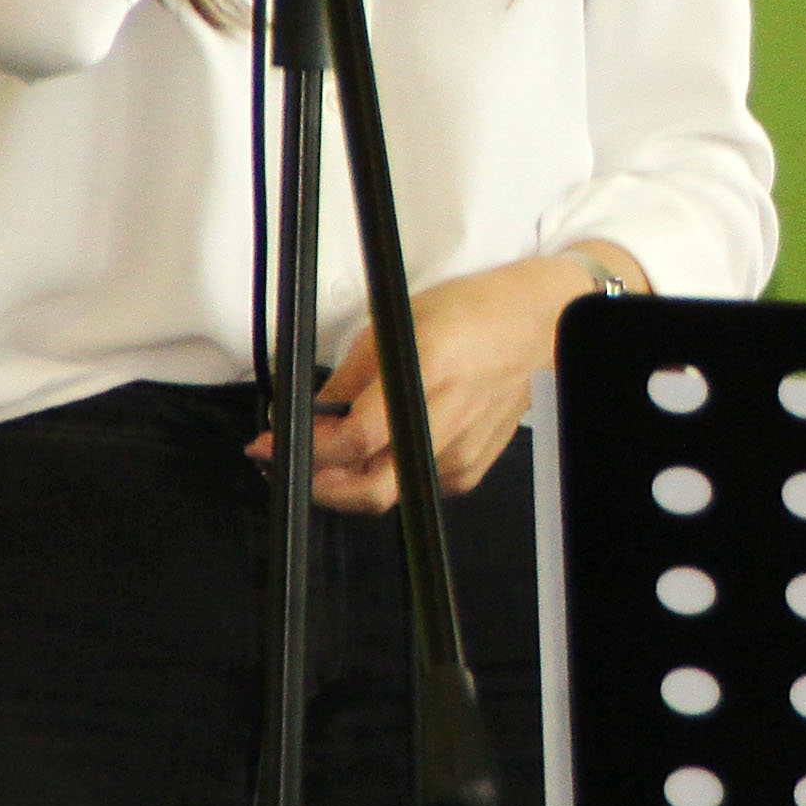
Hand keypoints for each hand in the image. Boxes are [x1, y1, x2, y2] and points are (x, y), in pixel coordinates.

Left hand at [254, 247, 645, 512]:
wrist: (535, 328)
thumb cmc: (471, 314)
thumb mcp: (397, 326)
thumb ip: (349, 379)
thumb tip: (309, 417)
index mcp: (426, 375)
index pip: (354, 440)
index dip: (306, 451)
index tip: (270, 446)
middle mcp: (446, 423)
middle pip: (370, 490)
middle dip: (322, 487)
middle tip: (296, 465)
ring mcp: (461, 455)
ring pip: (388, 487)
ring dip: (355, 471)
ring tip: (347, 438)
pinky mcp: (469, 471)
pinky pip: (413, 483)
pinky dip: (391, 466)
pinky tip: (396, 435)